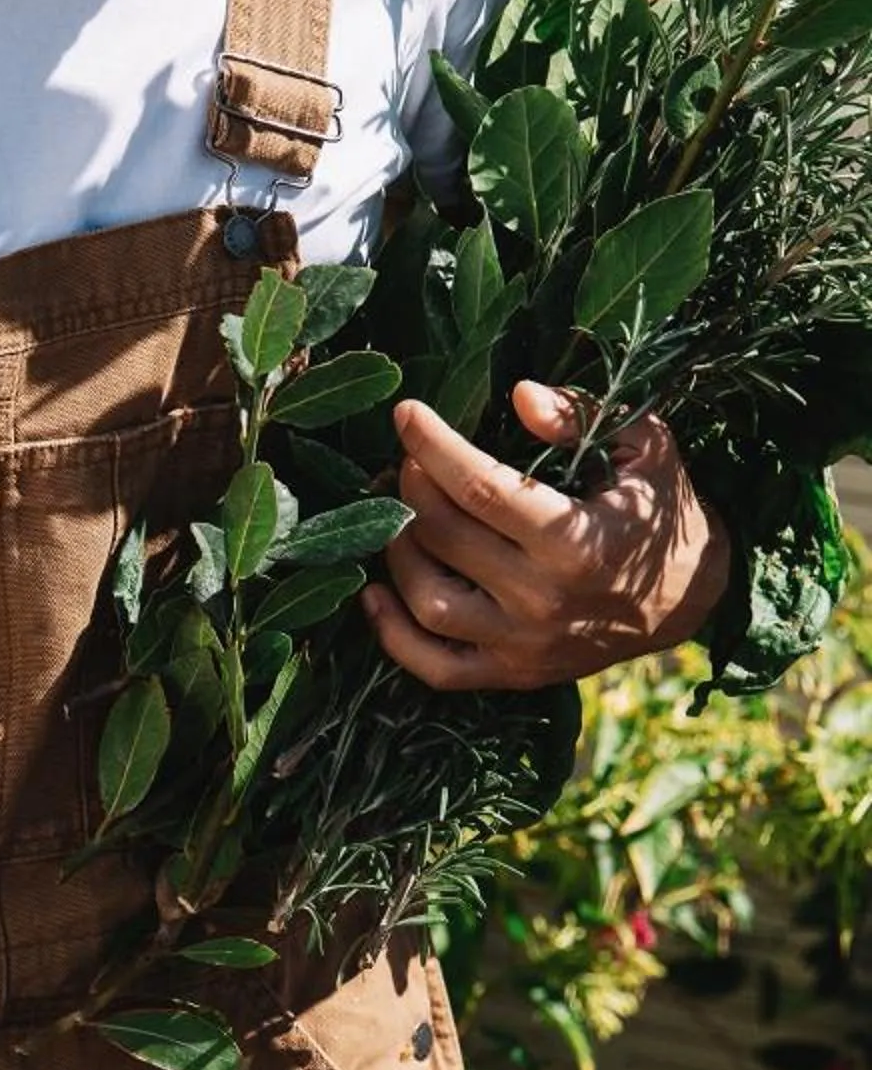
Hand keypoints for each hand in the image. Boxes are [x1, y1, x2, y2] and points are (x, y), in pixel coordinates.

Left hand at [363, 380, 731, 690]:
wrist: (692, 599)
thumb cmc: (662, 513)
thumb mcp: (645, 450)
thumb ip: (583, 415)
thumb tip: (520, 395)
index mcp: (577, 539)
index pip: (481, 486)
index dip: (433, 445)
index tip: (406, 414)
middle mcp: (544, 598)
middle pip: (445, 537)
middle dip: (413, 487)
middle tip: (409, 461)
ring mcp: (525, 643)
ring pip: (429, 602)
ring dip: (398, 551)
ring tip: (400, 514)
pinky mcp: (514, 674)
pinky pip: (435, 668)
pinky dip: (393, 635)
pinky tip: (376, 592)